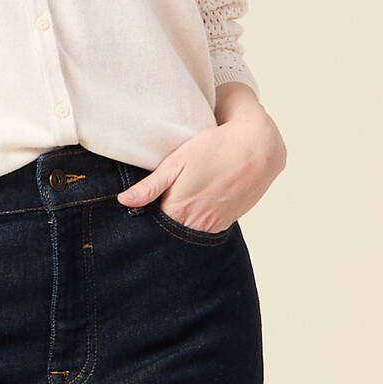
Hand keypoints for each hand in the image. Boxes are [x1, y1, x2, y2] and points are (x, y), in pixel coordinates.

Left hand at [117, 100, 284, 232]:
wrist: (258, 149)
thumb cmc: (214, 149)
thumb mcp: (177, 162)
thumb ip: (150, 186)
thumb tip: (124, 201)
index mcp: (179, 211)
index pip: (152, 229)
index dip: (144, 223)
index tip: (137, 216)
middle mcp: (197, 225)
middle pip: (170, 234)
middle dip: (161, 227)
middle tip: (155, 211)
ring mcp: (215, 226)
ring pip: (189, 233)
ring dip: (181, 224)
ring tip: (179, 204)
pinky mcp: (228, 222)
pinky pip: (206, 229)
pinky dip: (197, 221)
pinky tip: (196, 205)